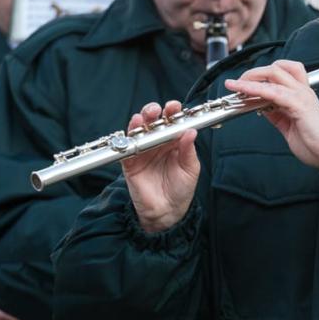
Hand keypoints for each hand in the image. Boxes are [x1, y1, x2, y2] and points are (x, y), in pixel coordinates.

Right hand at [122, 101, 200, 232]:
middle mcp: (158, 143)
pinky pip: (128, 146)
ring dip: (141, 119)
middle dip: (154, 112)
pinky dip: (129, 137)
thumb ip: (188, 150)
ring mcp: (144, 151)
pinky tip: (134, 128)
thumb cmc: (181, 189)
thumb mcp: (190, 169)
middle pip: (154, 122)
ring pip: (139, 130)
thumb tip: (191, 131)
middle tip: (158, 109)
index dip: (173, 113)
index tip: (175, 107)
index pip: (172, 122)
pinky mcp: (131, 162)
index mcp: (174, 142)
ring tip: (147, 115)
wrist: (167, 212)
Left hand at [225, 60, 318, 168]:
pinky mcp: (299, 105)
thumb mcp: (289, 126)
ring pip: (273, 75)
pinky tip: (242, 91)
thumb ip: (276, 113)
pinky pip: (273, 92)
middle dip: (253, 73)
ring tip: (234, 85)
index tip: (244, 85)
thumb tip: (260, 106)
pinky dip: (255, 90)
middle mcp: (302, 91)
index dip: (261, 75)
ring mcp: (302, 96)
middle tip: (236, 84)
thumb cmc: (316, 143)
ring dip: (249, 78)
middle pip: (276, 68)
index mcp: (301, 95)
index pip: (281, 73)